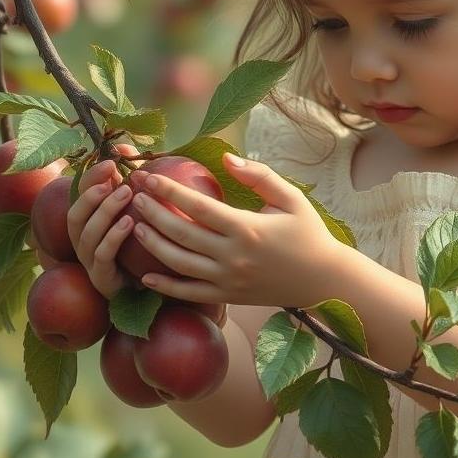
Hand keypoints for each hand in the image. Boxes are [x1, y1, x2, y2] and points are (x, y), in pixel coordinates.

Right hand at [65, 157, 136, 299]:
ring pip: (87, 234)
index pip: (78, 196)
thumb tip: (125, 148)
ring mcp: (89, 260)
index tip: (111, 163)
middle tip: (114, 178)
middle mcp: (81, 240)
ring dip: (106, 212)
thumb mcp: (134, 207)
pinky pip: (102, 256)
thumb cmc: (138, 242)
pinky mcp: (102, 278)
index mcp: (87, 222)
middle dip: (91, 195)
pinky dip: (114, 237)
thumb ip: (127, 180)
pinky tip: (131, 223)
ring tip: (126, 194)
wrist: (147, 284)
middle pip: (75, 215)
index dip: (90, 178)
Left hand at [129, 153, 344, 308]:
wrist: (324, 280)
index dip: (169, 191)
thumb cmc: (308, 233)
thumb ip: (259, 176)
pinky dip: (165, 286)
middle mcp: (233, 256)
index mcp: (247, 228)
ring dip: (153, 244)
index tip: (148, 177)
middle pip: (181, 233)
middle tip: (133, 196)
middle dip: (152, 213)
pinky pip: (190, 293)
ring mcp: (228, 280)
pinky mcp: (229, 297)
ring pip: (179, 264)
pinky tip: (146, 274)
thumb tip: (226, 160)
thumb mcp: (291, 198)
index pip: (198, 206)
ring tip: (134, 225)